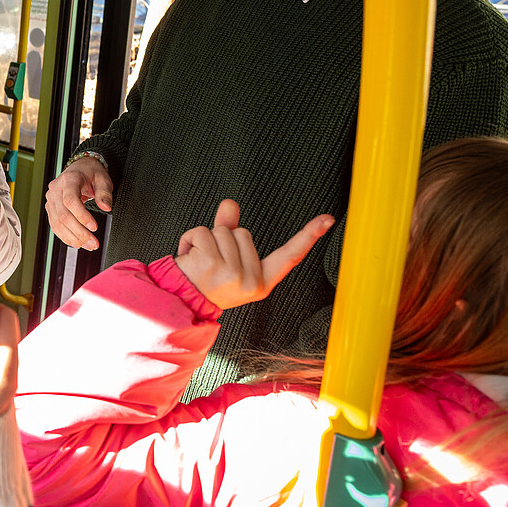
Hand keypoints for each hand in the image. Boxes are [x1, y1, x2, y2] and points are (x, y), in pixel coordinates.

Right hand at [45, 156, 113, 248]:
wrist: (79, 170)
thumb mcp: (103, 179)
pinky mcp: (51, 209)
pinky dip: (66, 236)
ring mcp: (51, 200)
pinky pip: (55, 226)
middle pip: (63, 215)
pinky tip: (77, 243)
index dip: (82, 216)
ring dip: (73, 238)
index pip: (70, 200)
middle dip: (79, 232)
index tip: (94, 228)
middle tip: (94, 243)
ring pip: (58, 223)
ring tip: (88, 246)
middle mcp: (56, 189)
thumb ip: (104, 193)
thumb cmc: (91, 174)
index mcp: (69, 179)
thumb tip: (106, 207)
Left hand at [174, 199, 334, 309]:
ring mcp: (232, 274)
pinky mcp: (212, 265)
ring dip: (204, 239)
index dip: (309, 236)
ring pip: (222, 230)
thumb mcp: (225, 261)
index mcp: (261, 282)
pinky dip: (189, 238)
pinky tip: (187, 257)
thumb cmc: (205, 283)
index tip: (327, 219)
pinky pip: (202, 231)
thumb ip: (230, 229)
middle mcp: (250, 281)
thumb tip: (230, 203)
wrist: (180, 303)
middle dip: (223, 240)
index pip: (289, 256)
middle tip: (211, 263)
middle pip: (243, 232)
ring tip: (198, 261)